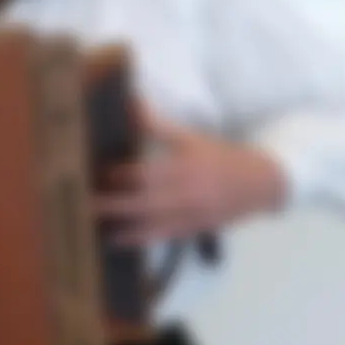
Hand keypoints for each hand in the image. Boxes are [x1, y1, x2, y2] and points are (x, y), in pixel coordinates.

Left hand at [94, 112, 284, 244]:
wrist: (262, 184)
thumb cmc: (222, 157)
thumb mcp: (193, 139)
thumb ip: (159, 126)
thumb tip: (131, 104)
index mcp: (186, 166)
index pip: (146, 172)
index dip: (118, 174)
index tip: (92, 171)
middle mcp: (187, 193)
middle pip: (143, 201)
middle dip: (112, 203)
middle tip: (83, 202)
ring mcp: (190, 214)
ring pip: (150, 223)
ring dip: (119, 224)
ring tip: (90, 224)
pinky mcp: (193, 230)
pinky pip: (161, 236)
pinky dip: (137, 239)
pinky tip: (116, 239)